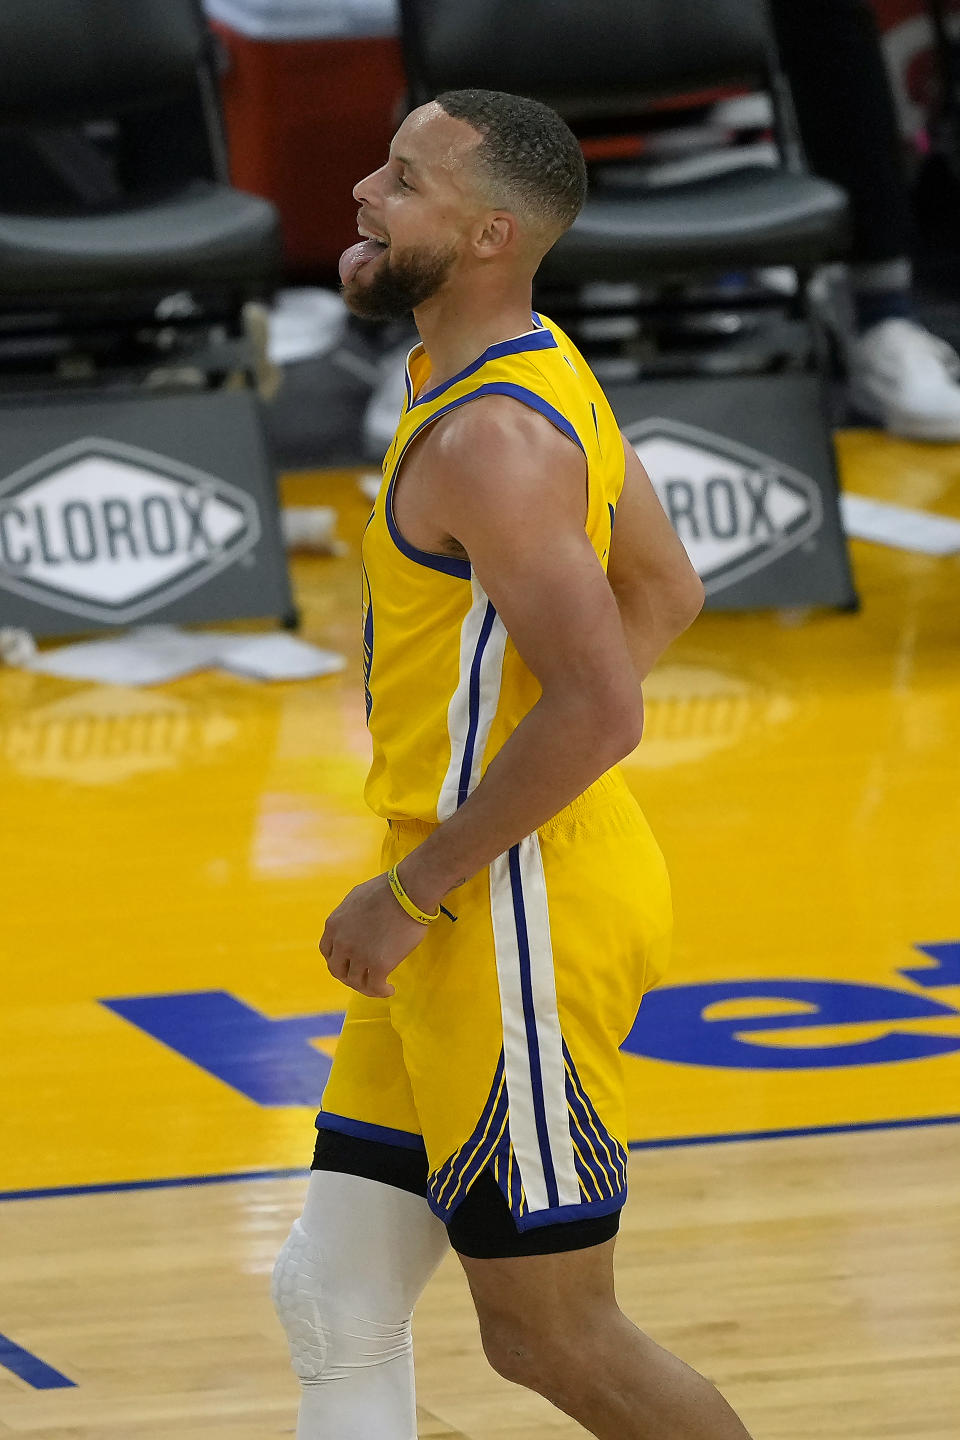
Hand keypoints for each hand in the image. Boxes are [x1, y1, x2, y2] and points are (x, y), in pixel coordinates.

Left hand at [319, 873, 429, 997]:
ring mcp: (358, 955)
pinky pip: (375, 987)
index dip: (338, 960)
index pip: (327, 951)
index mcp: (334, 925)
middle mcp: (341, 942)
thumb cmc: (389, 890)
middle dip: (349, 976)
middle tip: (363, 977)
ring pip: (355, 981)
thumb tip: (353, 926)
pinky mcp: (378, 964)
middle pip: (337, 970)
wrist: (409, 892)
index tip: (350, 962)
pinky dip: (381, 992)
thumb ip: (349, 916)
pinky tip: (390, 989)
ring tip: (379, 986)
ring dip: (366, 987)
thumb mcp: (356, 899)